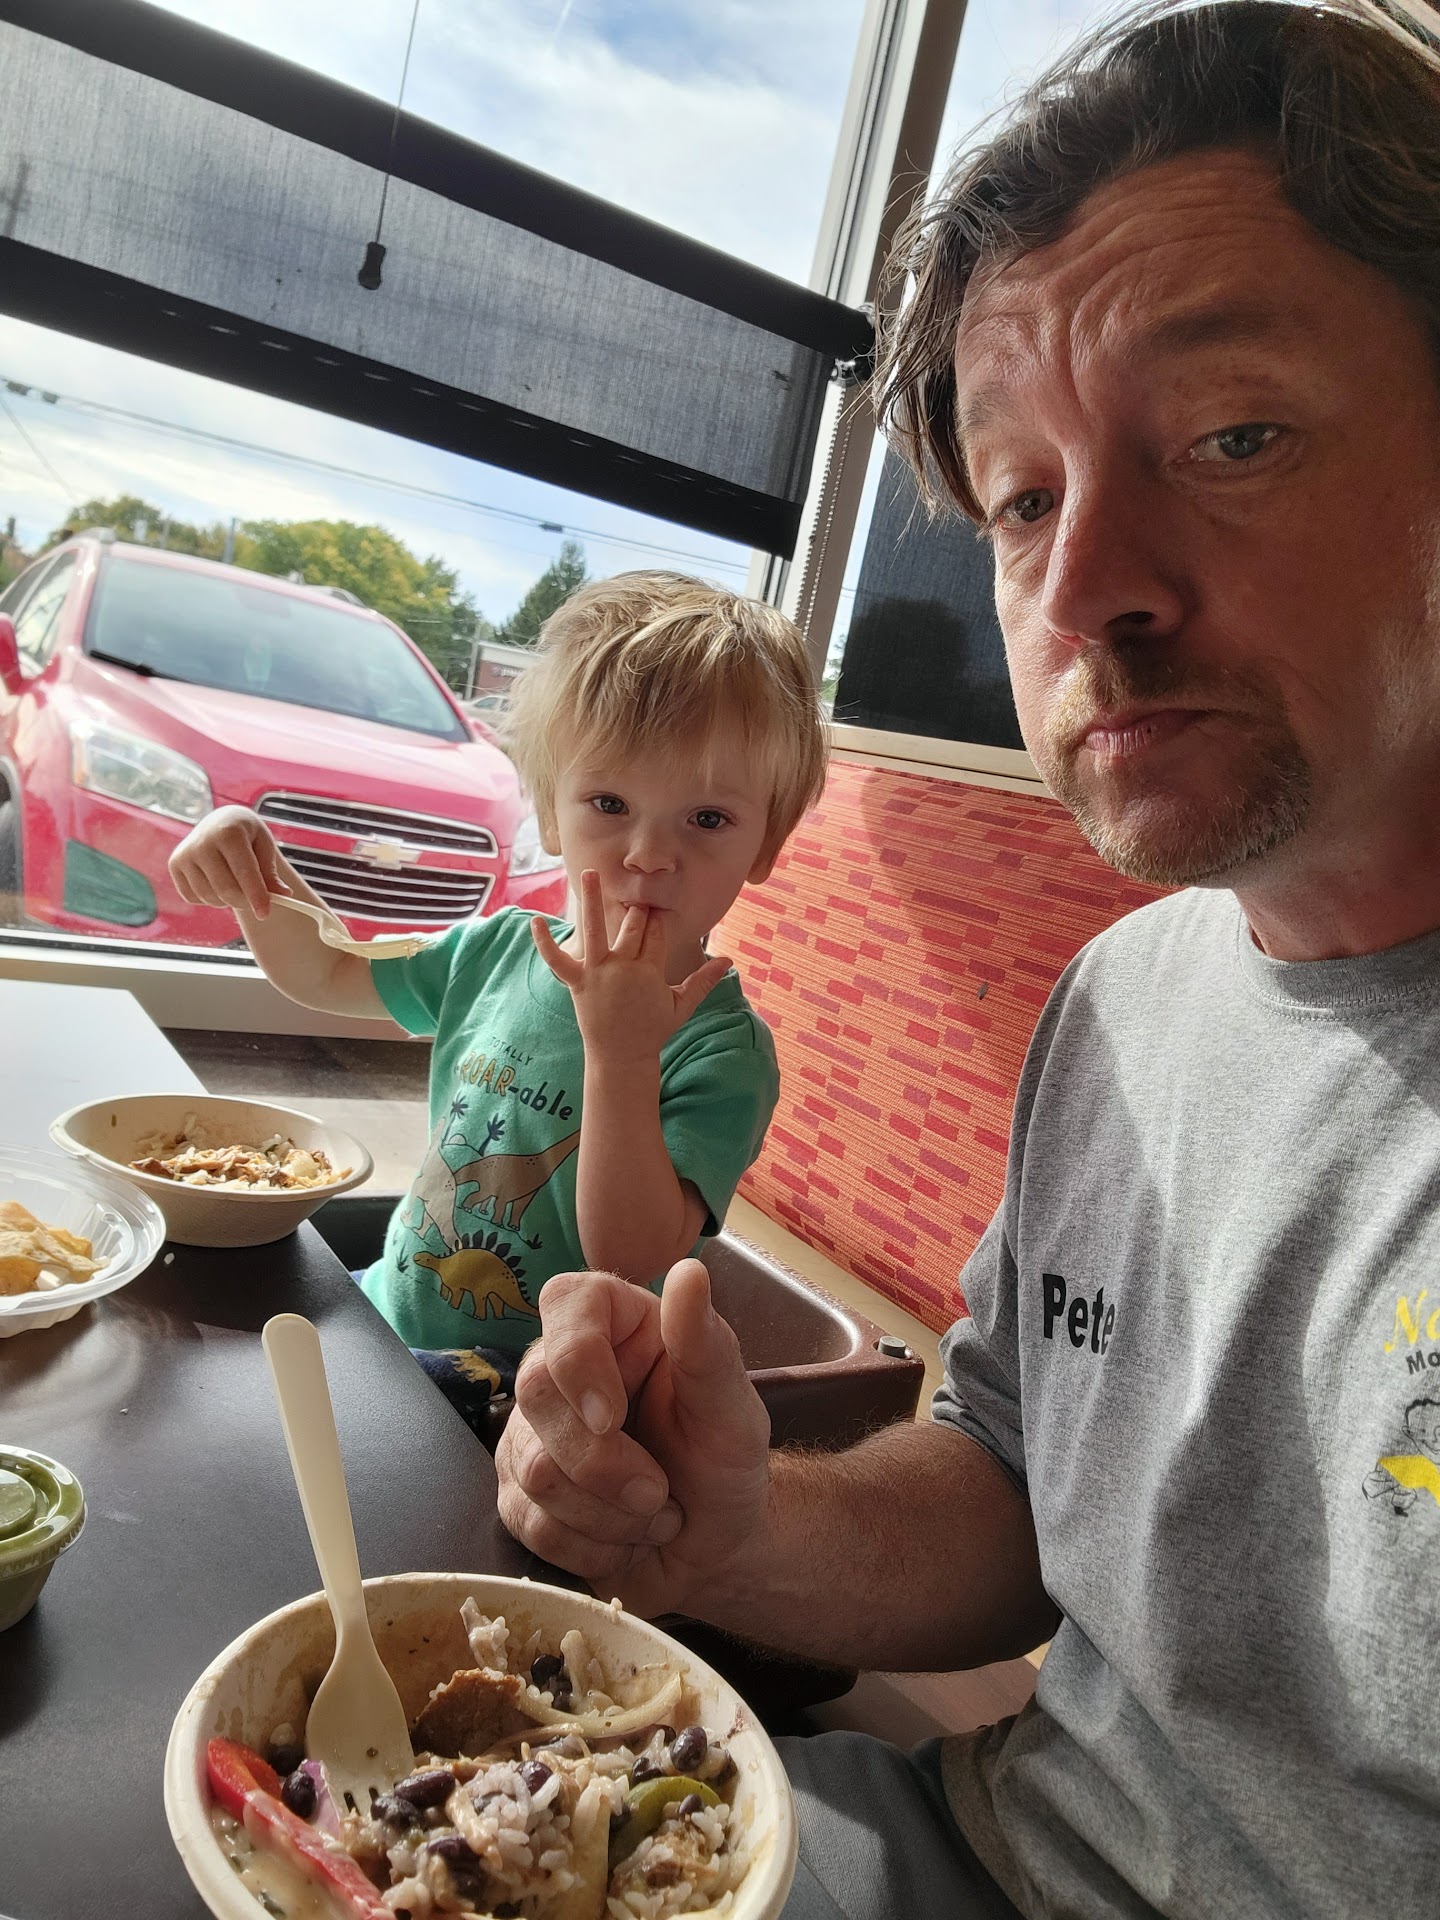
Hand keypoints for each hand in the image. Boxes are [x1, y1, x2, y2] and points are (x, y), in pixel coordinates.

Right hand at [170, 806, 288, 918]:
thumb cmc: (246, 835)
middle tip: (257, 902)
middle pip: (226, 890)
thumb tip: (283, 895)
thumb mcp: (264, 846)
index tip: (265, 914)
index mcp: (228, 831)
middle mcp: (201, 841)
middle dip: (245, 902)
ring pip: (210, 897)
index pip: (244, 872)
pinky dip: (210, 898)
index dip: (256, 896)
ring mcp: (184, 853)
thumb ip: (271, 872)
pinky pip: (194, 898)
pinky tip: (217, 881)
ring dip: (228, 901)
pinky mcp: (174, 865)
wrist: (220, 822)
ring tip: (236, 884)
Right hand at [495, 1260, 771, 1617]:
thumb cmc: (724, 1462)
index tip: (613, 1416)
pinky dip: (594, 1547)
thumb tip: (690, 1273)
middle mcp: (562, 1369)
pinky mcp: (518, 1495)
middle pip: (537, 1395)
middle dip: (606, 1463)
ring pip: (535, 1472)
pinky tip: (625, 1539)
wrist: (712, 1544)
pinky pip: (533, 1526)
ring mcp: (531, 1434)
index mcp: (617, 1326)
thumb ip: (706, 1345)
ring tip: (654, 1512)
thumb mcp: (732, 1408)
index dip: (577, 1359)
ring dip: (611, 1515)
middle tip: (659, 1490)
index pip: (566, 1302)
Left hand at [531, 871, 731, 1060]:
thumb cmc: (653, 1031)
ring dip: (591, 899)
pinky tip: (533, 921)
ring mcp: (599, 973)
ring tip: (587, 873)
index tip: (659, 910)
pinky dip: (544, 942)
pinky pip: (558, 960)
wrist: (621, 1058)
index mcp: (650, 970)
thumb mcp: (682, 1005)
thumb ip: (704, 981)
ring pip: (595, 930)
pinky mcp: (577, 982)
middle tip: (638, 903)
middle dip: (637, 911)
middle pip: (632, 925)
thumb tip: (730, 961)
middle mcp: (624, 967)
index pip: (656, 933)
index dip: (658, 920)